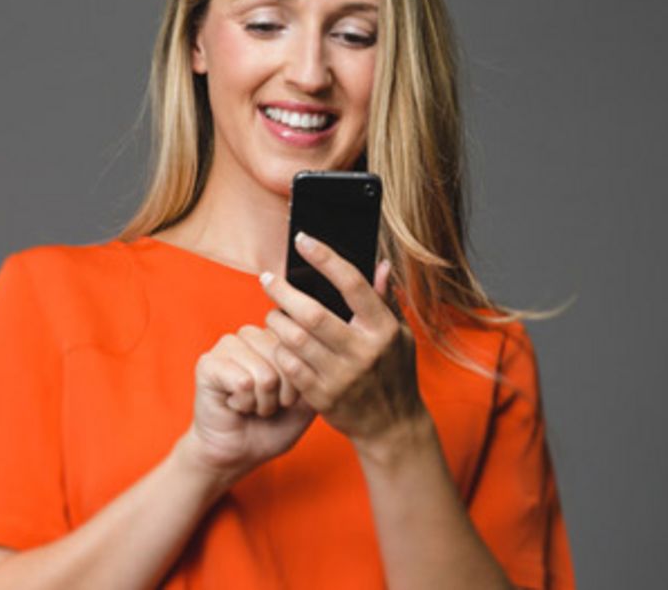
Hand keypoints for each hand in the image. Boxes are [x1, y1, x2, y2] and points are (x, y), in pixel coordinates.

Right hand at [181, 324, 316, 481]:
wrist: (239, 453)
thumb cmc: (272, 427)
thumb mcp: (307, 399)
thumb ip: (315, 372)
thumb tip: (320, 348)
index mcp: (274, 337)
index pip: (301, 349)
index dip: (298, 383)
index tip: (286, 398)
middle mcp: (250, 336)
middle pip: (284, 361)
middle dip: (280, 395)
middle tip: (265, 404)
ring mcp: (227, 346)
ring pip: (264, 374)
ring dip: (261, 402)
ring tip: (251, 405)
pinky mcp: (207, 364)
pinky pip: (242, 382)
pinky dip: (244, 404)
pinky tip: (234, 405)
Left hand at [259, 232, 422, 449]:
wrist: (391, 427)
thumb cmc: (394, 373)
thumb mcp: (400, 336)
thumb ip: (385, 300)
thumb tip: (381, 263)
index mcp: (383, 330)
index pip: (353, 284)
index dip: (325, 258)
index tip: (303, 240)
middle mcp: (363, 352)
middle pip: (312, 313)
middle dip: (283, 291)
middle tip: (268, 278)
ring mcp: (341, 376)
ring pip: (294, 339)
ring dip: (276, 320)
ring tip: (273, 311)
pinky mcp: (322, 397)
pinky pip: (288, 366)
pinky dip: (279, 350)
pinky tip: (279, 342)